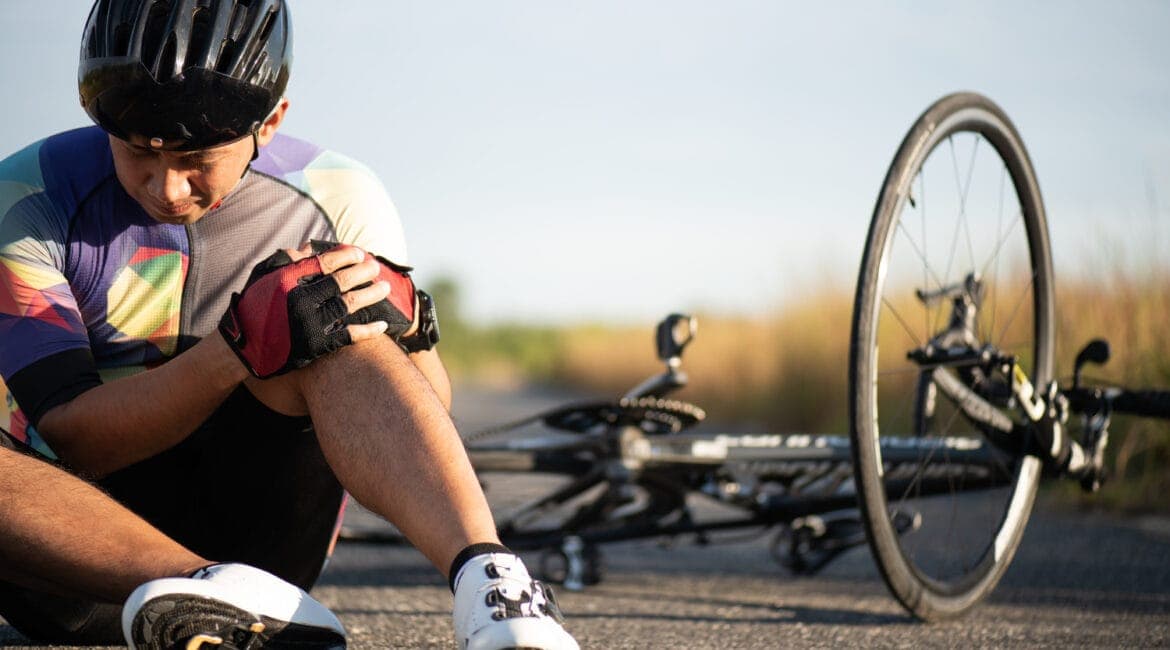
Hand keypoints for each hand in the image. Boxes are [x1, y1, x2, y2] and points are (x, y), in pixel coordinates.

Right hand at [218, 242, 391, 377]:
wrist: (242, 347)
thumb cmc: (253, 306)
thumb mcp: (264, 277)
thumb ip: (287, 261)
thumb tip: (312, 247)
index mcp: (288, 279)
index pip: (326, 261)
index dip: (347, 255)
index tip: (360, 253)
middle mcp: (301, 299)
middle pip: (342, 281)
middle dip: (363, 271)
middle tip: (376, 267)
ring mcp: (310, 323)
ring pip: (349, 304)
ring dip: (371, 295)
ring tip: (385, 287)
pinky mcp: (316, 345)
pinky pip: (349, 335)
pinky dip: (368, 331)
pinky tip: (383, 326)